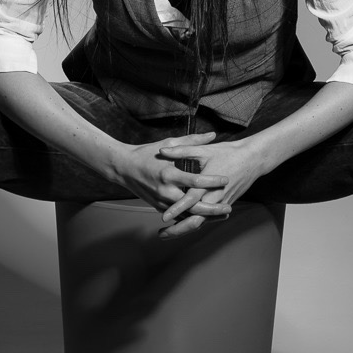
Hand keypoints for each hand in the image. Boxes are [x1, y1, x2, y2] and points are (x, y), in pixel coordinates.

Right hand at [112, 133, 229, 229]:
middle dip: (212, 209)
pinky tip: (206, 217)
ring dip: (205, 216)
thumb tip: (213, 134)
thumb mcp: (169, 144)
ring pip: (186, 215)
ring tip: (222, 215)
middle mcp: (165, 191)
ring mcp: (161, 202)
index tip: (227, 179)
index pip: (196, 181)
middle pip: (193, 205)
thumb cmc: (147, 153)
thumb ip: (192, 141)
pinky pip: (178, 216)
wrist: (123, 168)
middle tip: (229, 208)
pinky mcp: (158, 207)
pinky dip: (192, 217)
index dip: (212, 181)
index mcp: (169, 173)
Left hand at [154, 135, 268, 238]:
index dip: (177, 209)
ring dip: (186, 229)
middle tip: (162, 235)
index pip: (190, 200)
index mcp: (207, 183)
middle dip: (179, 229)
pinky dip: (197, 223)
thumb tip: (162, 150)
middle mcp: (214, 197)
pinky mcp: (225, 204)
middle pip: (196, 219)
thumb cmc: (228, 152)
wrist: (253, 159)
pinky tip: (185, 226)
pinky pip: (209, 218)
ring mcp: (221, 203)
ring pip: (202, 222)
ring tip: (169, 234)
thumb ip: (182, 151)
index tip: (164, 217)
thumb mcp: (204, 150)